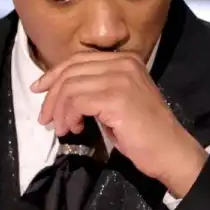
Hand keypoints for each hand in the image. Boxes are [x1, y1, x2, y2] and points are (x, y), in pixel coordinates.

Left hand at [31, 52, 206, 197]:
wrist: (170, 150)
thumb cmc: (144, 131)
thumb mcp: (119, 98)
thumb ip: (97, 86)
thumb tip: (62, 91)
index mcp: (125, 59)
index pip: (79, 58)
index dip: (54, 73)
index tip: (39, 89)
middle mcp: (123, 63)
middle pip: (72, 70)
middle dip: (52, 95)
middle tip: (46, 117)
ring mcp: (120, 78)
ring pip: (71, 86)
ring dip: (60, 110)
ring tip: (62, 128)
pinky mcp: (115, 98)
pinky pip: (77, 101)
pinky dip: (69, 116)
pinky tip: (74, 129)